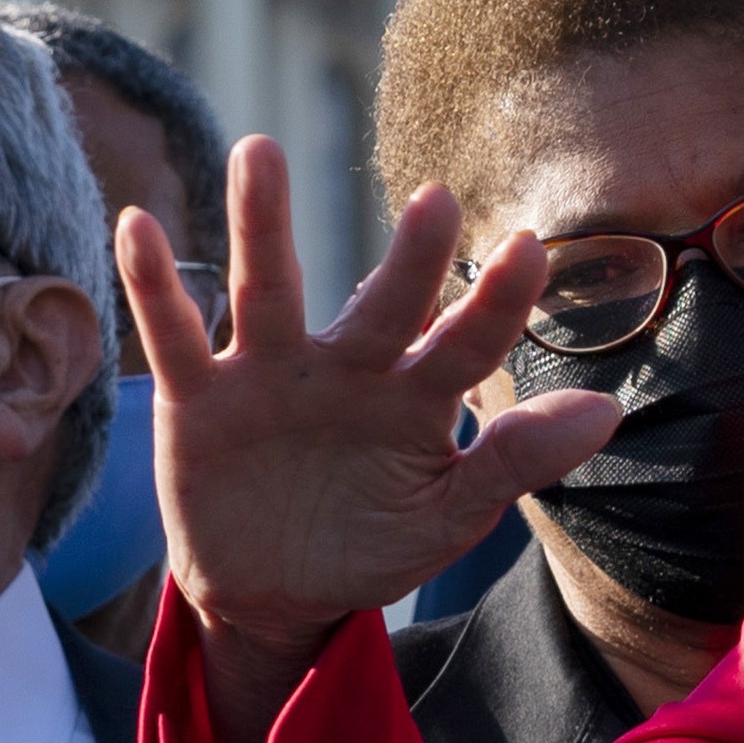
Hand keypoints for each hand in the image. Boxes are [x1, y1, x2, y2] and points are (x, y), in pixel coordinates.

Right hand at [119, 136, 619, 741]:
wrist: (273, 594)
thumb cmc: (371, 540)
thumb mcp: (447, 516)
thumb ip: (514, 463)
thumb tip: (606, 411)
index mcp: (416, 394)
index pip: (466, 343)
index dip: (496, 303)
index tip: (528, 248)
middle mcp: (348, 365)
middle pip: (380, 305)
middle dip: (407, 260)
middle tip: (436, 200)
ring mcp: (272, 373)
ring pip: (268, 290)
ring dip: (261, 223)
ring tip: (258, 148)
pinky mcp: (200, 396)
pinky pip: (175, 334)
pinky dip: (154, 284)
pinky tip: (138, 225)